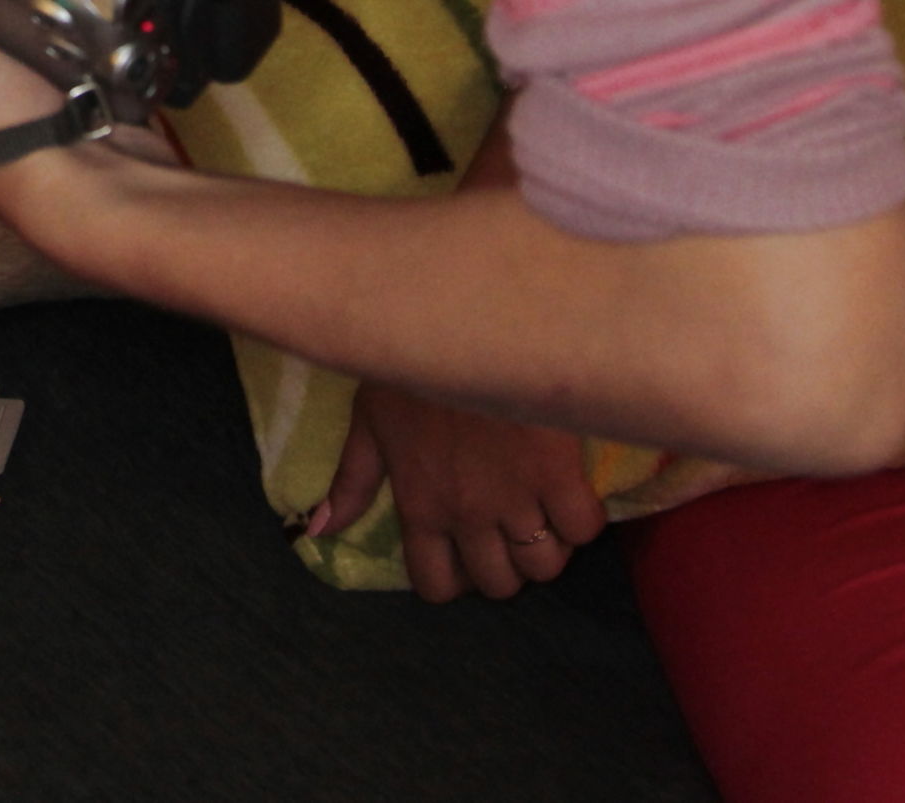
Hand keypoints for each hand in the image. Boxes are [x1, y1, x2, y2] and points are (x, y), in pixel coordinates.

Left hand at [314, 379, 606, 601]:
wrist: (462, 319)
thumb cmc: (411, 363)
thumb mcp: (368, 419)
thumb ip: (352, 481)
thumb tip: (322, 531)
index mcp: (419, 506)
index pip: (436, 583)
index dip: (452, 577)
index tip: (462, 551)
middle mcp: (466, 514)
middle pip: (498, 583)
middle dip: (504, 564)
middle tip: (507, 528)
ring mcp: (515, 498)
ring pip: (545, 565)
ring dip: (545, 546)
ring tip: (541, 512)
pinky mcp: (558, 473)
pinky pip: (582, 527)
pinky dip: (579, 518)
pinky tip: (568, 491)